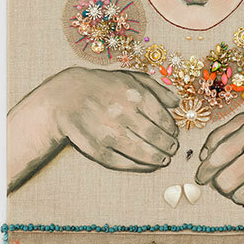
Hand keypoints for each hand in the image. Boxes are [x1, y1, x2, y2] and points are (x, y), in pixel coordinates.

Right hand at [7, 67, 179, 191]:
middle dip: (168, 146)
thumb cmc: (103, 86)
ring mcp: (108, 132)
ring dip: (157, 158)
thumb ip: (156, 88)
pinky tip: (147, 165)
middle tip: (172, 149)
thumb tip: (177, 103)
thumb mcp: (129, 77)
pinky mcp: (96, 149)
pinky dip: (139, 166)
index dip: (172, 130)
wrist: (65, 96)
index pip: (162, 118)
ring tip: (163, 159)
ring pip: (142, 152)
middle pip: (155, 137)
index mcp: (133, 94)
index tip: (174, 134)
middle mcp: (122, 113)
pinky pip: (123, 162)